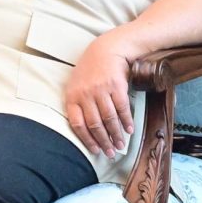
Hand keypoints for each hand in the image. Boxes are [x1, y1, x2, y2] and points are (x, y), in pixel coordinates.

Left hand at [63, 36, 136, 154]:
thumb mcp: (77, 85)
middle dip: (104, 142)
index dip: (87, 140)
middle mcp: (86, 94)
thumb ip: (78, 104)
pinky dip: (126, 121)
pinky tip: (129, 130)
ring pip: (109, 119)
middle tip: (110, 153)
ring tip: (121, 145)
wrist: (107, 49)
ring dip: (116, 135)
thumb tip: (87, 130)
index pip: (78, 124)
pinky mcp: (116, 86)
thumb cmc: (91, 70)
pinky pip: (122, 109)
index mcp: (72, 96)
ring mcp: (101, 90)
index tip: (95, 150)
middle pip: (95, 124)